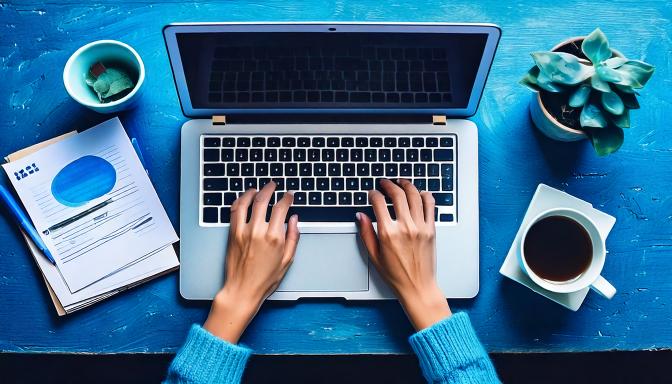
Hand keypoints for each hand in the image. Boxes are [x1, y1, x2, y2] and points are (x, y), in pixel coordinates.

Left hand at [204, 182, 298, 342]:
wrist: (242, 290)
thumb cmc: (265, 279)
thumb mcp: (287, 260)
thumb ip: (293, 237)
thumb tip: (294, 219)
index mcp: (274, 238)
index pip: (281, 208)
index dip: (287, 197)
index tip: (289, 194)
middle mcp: (258, 232)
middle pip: (263, 200)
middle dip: (270, 188)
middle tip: (273, 185)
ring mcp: (242, 232)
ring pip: (247, 202)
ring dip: (253, 191)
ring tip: (258, 188)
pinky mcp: (232, 234)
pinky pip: (234, 211)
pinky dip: (239, 201)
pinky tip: (244, 199)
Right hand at [356, 179, 450, 330]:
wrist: (418, 286)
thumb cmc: (396, 275)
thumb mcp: (374, 255)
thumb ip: (366, 233)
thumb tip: (360, 216)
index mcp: (388, 233)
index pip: (379, 203)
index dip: (373, 194)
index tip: (372, 193)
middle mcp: (405, 227)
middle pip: (397, 194)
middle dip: (389, 185)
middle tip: (385, 183)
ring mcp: (420, 227)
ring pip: (414, 196)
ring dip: (407, 185)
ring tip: (401, 183)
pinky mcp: (431, 230)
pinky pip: (430, 205)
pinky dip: (425, 195)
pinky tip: (419, 193)